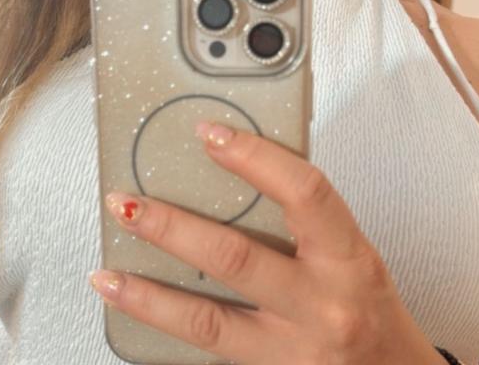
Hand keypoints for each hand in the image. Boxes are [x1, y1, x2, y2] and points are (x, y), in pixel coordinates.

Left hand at [89, 121, 445, 364]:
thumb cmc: (370, 308)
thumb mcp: (352, 252)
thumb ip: (305, 219)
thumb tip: (241, 172)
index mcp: (348, 259)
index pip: (305, 193)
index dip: (255, 157)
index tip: (211, 134)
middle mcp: (321, 304)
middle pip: (236, 257)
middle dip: (173, 228)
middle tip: (128, 203)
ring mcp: (291, 348)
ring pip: (207, 320)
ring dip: (149, 294)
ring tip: (108, 272)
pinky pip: (207, 350)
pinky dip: (162, 327)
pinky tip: (135, 307)